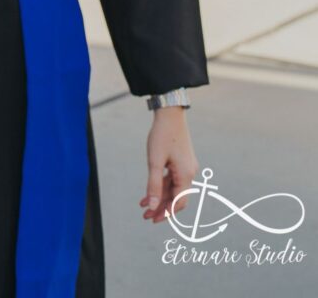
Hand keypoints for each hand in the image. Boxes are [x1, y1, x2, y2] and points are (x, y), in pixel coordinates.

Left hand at [139, 107, 199, 224]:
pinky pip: (172, 178)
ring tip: (143, 205)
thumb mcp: (154, 161)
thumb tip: (151, 206)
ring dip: (159, 197)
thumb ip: (153, 185)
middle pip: (176, 197)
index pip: (179, 203)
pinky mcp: (181, 161)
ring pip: (173, 188)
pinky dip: (161, 185)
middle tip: (146, 216)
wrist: (170, 114)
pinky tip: (148, 191)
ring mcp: (186, 167)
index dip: (166, 213)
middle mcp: (189, 173)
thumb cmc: (162, 136)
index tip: (153, 219)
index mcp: (186, 175)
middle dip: (161, 207)